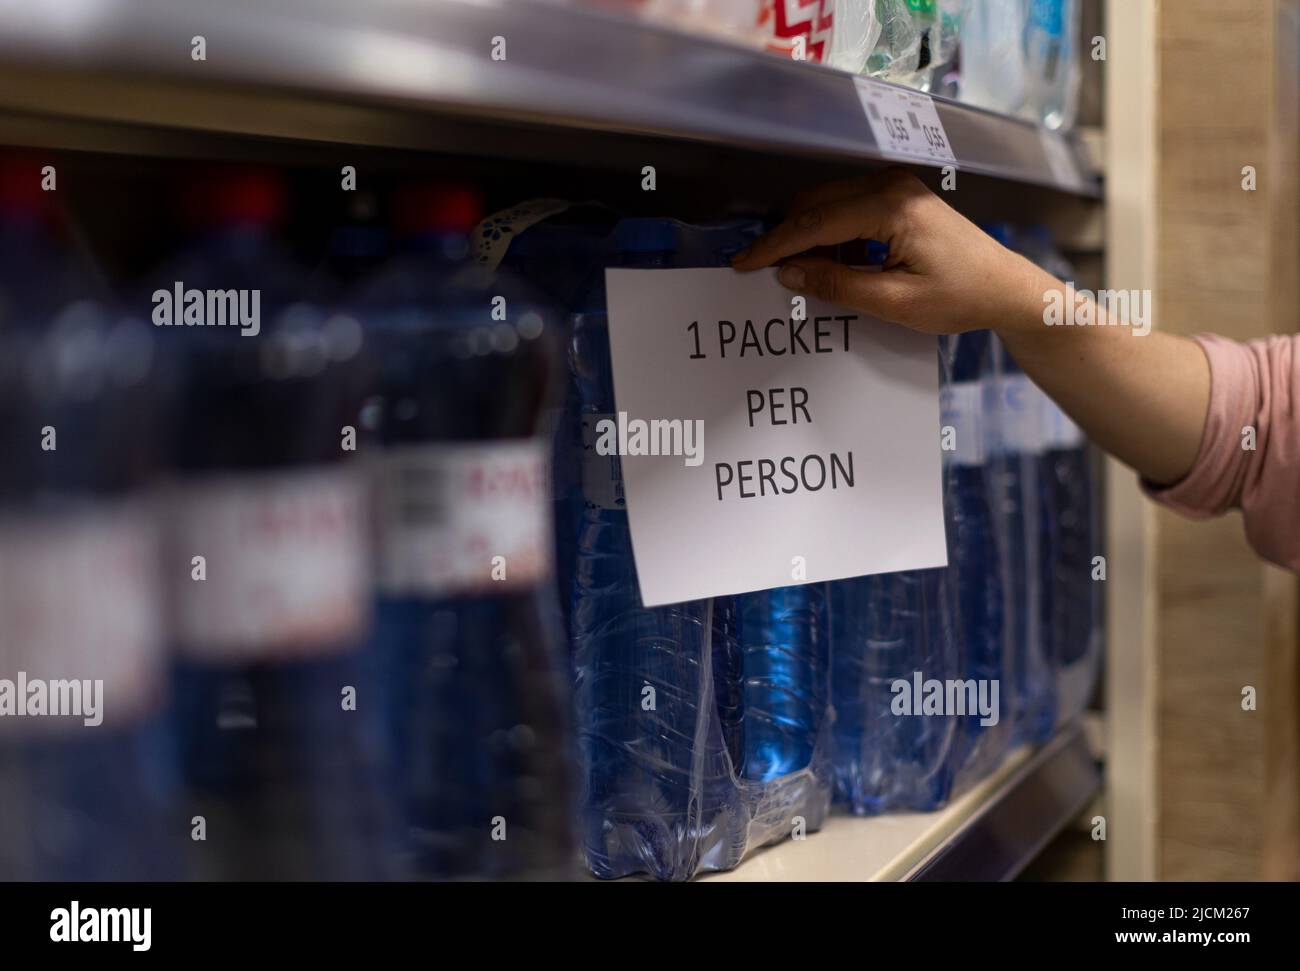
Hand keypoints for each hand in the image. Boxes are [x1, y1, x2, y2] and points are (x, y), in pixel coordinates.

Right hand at [730, 168, 1056, 335]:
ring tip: (799, 274)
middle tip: (761, 271)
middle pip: (817, 203)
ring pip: (829, 203)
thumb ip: (838, 285)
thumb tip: (789, 274)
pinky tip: (834, 265)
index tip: (743, 263)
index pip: (815, 222)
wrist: (1005, 288)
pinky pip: (849, 208)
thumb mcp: (895, 302)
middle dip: (786, 237)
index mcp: (891, 207)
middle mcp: (891, 185)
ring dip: (808, 235)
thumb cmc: (960, 297)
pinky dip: (831, 234)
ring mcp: (897, 187)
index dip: (775, 245)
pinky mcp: (900, 197)